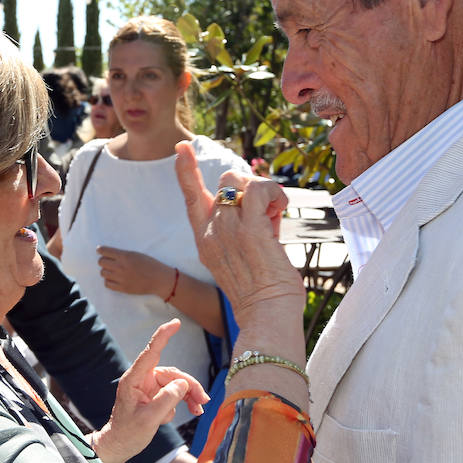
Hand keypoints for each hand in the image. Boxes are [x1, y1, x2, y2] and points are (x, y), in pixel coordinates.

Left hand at [92, 320, 208, 462]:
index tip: (176, 323)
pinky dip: (185, 401)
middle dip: (190, 386)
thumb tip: (182, 384)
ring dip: (190, 395)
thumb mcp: (148, 419)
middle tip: (204, 401)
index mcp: (134, 380)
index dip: (163, 336)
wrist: (120, 445)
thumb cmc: (128, 433)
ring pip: (177, 383)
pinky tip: (189, 412)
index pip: (151, 352)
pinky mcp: (155, 395)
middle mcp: (142, 379)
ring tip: (200, 410)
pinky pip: (174, 392)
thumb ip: (166, 400)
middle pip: (173, 374)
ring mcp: (149, 387)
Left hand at [96, 246, 172, 297]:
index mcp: (125, 256)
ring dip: (106, 271)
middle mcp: (121, 267)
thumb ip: (123, 255)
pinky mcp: (122, 288)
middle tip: (108, 261)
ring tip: (113, 271)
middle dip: (103, 261)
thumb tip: (109, 254)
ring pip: (103, 273)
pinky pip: (107, 284)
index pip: (105, 251)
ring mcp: (121, 278)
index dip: (100, 250)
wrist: (159, 279)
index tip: (99, 250)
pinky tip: (114, 279)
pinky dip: (109, 281)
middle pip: (101, 262)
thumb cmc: (150, 264)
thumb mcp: (137, 254)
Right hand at [173, 142, 302, 333]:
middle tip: (269, 212)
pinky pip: (260, 190)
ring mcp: (228, 229)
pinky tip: (281, 208)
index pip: (191, 197)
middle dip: (250, 185)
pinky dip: (274, 192)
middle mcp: (212, 231)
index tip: (181, 148)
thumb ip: (246, 228)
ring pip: (240, 181)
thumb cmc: (261, 292)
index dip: (185, 170)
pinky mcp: (250, 230)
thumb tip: (266, 206)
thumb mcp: (242, 256)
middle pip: (226, 181)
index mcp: (206, 239)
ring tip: (275, 213)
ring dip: (264, 190)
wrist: (265, 314)